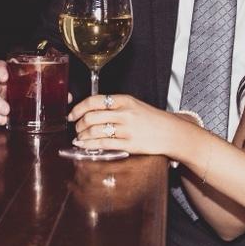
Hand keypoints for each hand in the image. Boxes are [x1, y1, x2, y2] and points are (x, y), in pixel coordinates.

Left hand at [68, 92, 196, 160]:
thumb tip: (91, 111)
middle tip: (76, 128)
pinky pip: (103, 144)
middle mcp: (125, 113)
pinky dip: (89, 145)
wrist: (172, 133)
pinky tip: (85, 145)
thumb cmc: (153, 120)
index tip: (72, 114)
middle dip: (79, 124)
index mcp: (125, 100)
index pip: (94, 100)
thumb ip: (115, 106)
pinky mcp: (129, 144)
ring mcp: (126, 129)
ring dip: (82, 136)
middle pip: (91, 116)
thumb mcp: (135, 105)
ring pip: (94, 131)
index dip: (79, 108)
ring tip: (79, 138)